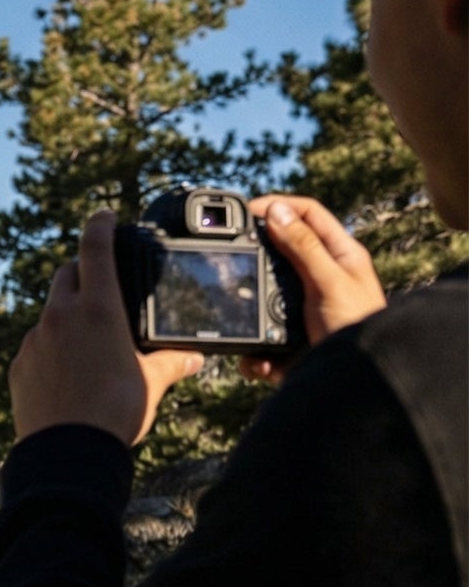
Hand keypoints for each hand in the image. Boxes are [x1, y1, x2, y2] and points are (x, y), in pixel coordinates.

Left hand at [10, 210, 203, 444]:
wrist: (66, 455)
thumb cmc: (115, 414)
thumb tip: (194, 359)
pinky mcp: (18, 368)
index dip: (100, 224)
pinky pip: (34, 347)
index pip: (95, 246)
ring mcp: (34, 341)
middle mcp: (60, 316)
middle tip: (98, 284)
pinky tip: (64, 373)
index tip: (104, 216)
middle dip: (82, 271)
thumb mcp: (152, 384)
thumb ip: (171, 363)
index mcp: (97, 307)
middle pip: (66, 273)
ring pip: (48, 313)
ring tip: (85, 341)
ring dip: (65, 316)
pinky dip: (49, 349)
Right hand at [240, 195, 385, 382]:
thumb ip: (302, 246)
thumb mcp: (328, 280)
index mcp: (338, 254)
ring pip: (261, 299)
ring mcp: (301, 310)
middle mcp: (319, 277)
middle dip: (255, 257)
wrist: (354, 381)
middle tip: (230, 256)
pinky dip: (254, 356)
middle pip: (279, 252)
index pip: (307, 214)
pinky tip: (260, 362)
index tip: (248, 210)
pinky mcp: (287, 342)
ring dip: (249, 313)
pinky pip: (259, 340)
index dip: (279, 206)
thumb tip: (275, 211)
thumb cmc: (356, 326)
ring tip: (243, 320)